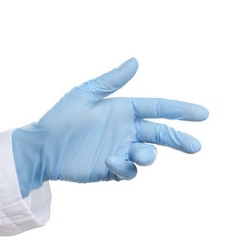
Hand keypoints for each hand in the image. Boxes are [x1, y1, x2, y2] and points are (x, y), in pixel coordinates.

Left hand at [12, 58, 208, 197]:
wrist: (43, 147)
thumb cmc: (62, 117)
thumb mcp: (85, 94)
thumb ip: (111, 81)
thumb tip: (136, 61)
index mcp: (124, 110)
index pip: (158, 109)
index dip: (181, 110)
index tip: (202, 114)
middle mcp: (126, 130)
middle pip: (160, 134)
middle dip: (179, 139)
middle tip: (196, 147)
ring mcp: (120, 150)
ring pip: (147, 155)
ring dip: (149, 155)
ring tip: (141, 154)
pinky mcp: (111, 168)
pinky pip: (127, 171)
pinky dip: (124, 167)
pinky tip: (110, 162)